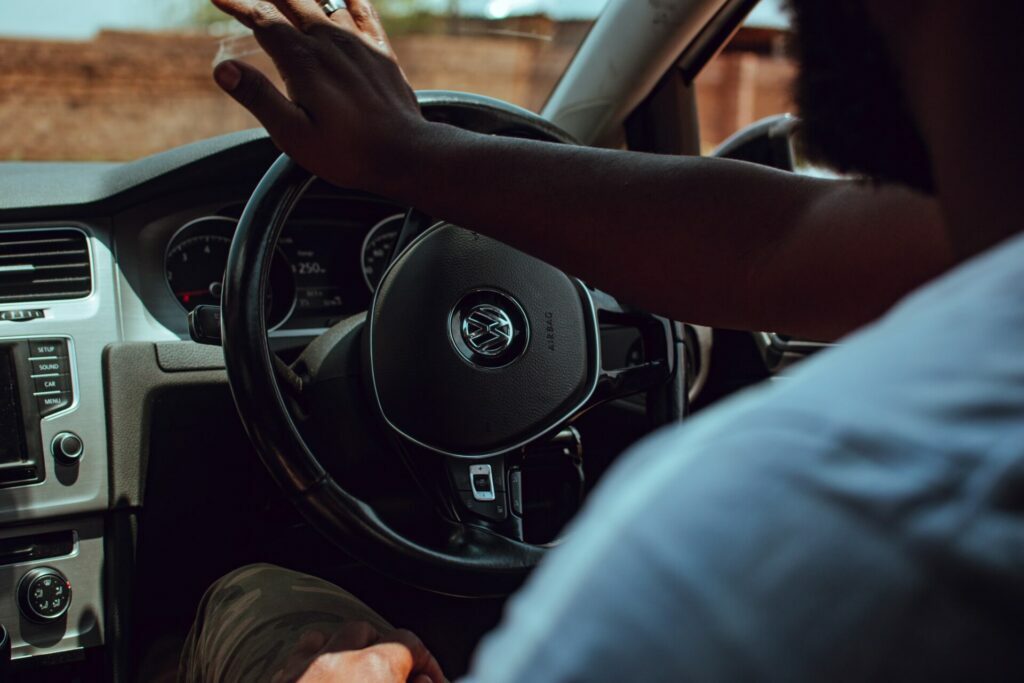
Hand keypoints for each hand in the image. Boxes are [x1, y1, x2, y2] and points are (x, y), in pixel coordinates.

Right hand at [210, 0, 430, 192]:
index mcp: (303, 61)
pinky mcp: (379, 50)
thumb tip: (223, 67)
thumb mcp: (294, 135)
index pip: (262, 19)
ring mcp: (358, 42)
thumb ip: (259, 97)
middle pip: (290, 0)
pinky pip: (362, 7)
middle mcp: (330, 41)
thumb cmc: (348, 153)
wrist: (406, 154)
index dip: (237, 4)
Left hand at [270, 621, 445, 682]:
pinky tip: (321, 678)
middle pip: (367, 632)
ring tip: (358, 675)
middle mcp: (335, 661)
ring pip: (327, 637)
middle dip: (383, 652)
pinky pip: (297, 657)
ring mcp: (301, 671)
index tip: (431, 680)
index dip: (428, 663)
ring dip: (345, 650)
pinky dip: (312, 661)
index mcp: (373, 668)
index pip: (410, 644)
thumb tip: (424, 682)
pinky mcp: (278, 682)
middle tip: (396, 678)